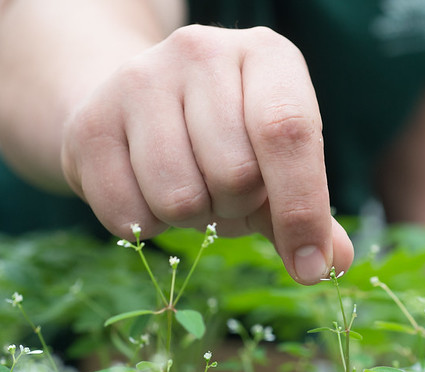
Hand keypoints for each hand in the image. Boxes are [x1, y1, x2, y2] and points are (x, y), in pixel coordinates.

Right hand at [60, 25, 352, 283]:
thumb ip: (307, 210)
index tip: (310, 267)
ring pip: (180, 198)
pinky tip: (146, 189)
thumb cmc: (220, 142)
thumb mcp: (272, 165)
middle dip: (236, 205)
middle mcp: (202, 51)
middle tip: (223, 186)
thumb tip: (334, 263)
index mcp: (265, 55)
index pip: (288, 133)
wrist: (129, 109)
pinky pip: (127, 215)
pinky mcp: (89, 123)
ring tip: (187, 184)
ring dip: (191, 216)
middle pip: (235, 174)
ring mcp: (138, 80)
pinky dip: (146, 224)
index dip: (303, 210)